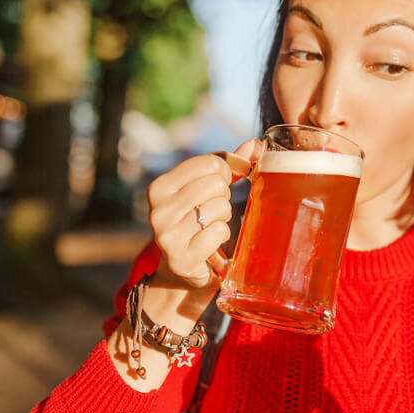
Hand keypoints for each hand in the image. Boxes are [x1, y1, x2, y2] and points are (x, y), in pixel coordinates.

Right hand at [147, 140, 261, 288]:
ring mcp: (167, 236)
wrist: (184, 269)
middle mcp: (158, 210)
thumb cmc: (199, 221)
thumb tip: (256, 143)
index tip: (220, 184)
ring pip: (220, 208)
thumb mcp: (208, 190)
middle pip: (216, 185)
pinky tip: (211, 243)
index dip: (224, 173)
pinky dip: (222, 236)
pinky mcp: (181, 258)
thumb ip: (230, 165)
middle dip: (223, 197)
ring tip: (210, 226)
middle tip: (213, 210)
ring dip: (223, 218)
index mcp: (160, 187)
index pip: (210, 163)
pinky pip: (219, 232)